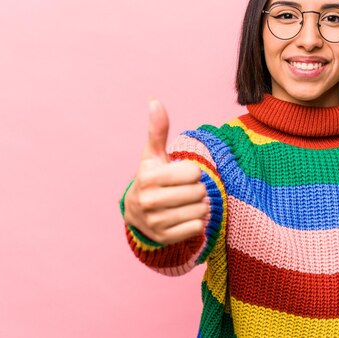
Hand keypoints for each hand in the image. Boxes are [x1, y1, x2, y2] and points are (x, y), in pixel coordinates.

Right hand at [123, 98, 208, 244]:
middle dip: (197, 189)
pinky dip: (197, 222)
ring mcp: (155, 222)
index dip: (193, 172)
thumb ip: (157, 129)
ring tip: (186, 203)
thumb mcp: (153, 155)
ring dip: (200, 205)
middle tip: (184, 190)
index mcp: (148, 177)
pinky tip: (185, 217)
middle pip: (199, 192)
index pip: (193, 173)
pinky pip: (197, 227)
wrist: (137, 214)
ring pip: (201, 210)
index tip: (181, 175)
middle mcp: (148, 201)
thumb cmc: (151, 178)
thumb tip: (154, 100)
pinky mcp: (164, 238)